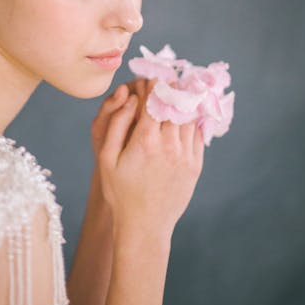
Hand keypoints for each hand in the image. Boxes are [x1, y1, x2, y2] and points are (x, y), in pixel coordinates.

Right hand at [93, 79, 204, 239]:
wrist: (144, 225)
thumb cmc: (120, 191)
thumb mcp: (107, 157)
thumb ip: (117, 123)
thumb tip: (131, 98)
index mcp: (145, 140)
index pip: (154, 98)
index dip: (151, 84)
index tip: (147, 79)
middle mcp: (169, 145)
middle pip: (174, 103)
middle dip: (167, 89)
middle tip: (162, 83)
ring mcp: (185, 155)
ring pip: (188, 116)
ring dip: (181, 102)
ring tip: (174, 95)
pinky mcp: (195, 165)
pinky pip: (197, 134)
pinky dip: (191, 120)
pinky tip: (184, 116)